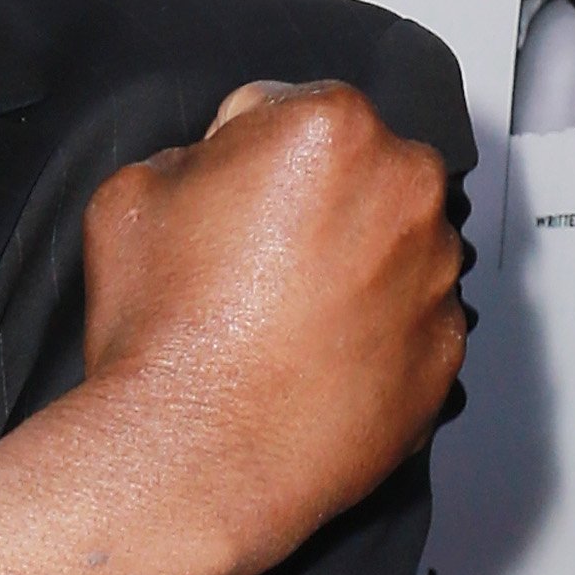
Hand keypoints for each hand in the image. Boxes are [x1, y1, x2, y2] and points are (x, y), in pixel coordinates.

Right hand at [76, 81, 465, 574]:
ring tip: (282, 322)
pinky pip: (412, 323)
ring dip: (353, 268)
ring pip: (394, 247)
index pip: (290, 109)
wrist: (191, 464)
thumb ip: (192, 156)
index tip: (229, 200)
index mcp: (332, 128)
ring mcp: (436, 277)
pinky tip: (314, 363)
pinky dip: (375, 336)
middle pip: (360, 172)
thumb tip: (218, 170)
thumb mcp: (131, 194)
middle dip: (318, 204)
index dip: (248, 155)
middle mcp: (406, 190)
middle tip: (255, 266)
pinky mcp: (444, 355)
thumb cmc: (165, 341)